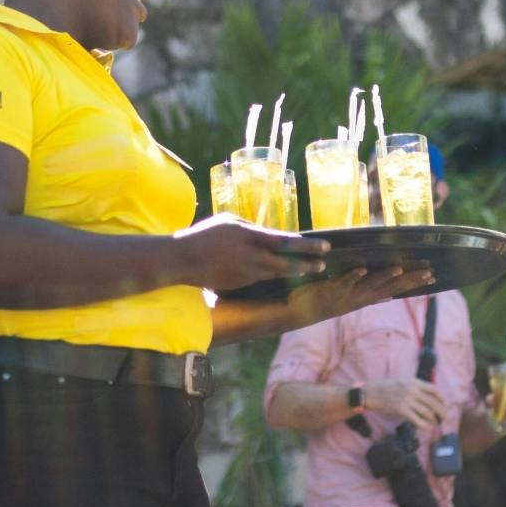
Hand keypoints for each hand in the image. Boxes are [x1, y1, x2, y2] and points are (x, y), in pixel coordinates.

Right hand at [173, 216, 327, 291]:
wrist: (181, 260)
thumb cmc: (204, 235)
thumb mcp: (229, 222)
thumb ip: (251, 228)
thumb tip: (269, 235)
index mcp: (248, 236)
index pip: (284, 241)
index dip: (306, 245)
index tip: (324, 246)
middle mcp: (250, 256)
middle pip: (285, 262)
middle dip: (306, 264)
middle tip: (322, 264)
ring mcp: (245, 273)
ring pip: (275, 273)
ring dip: (292, 271)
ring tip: (307, 268)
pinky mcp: (239, 284)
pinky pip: (260, 278)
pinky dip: (272, 275)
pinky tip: (281, 272)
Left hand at [286, 265, 434, 326]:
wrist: (298, 312)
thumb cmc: (325, 301)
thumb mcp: (352, 299)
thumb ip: (370, 294)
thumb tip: (389, 294)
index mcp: (367, 297)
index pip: (396, 289)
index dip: (414, 284)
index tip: (433, 277)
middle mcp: (361, 298)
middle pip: (390, 288)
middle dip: (410, 281)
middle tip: (429, 273)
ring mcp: (347, 295)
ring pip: (370, 286)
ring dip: (385, 277)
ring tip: (400, 270)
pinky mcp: (331, 290)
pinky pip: (344, 283)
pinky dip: (353, 277)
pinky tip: (362, 270)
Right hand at [364, 377, 446, 431]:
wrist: (372, 393)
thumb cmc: (386, 387)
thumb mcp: (402, 381)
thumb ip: (414, 386)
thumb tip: (427, 394)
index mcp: (414, 382)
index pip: (433, 390)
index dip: (441, 398)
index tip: (444, 404)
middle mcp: (412, 390)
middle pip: (433, 402)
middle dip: (441, 411)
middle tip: (444, 417)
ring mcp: (407, 400)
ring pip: (426, 412)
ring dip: (433, 419)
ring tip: (435, 423)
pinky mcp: (401, 410)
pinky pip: (417, 419)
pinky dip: (424, 425)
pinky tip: (427, 428)